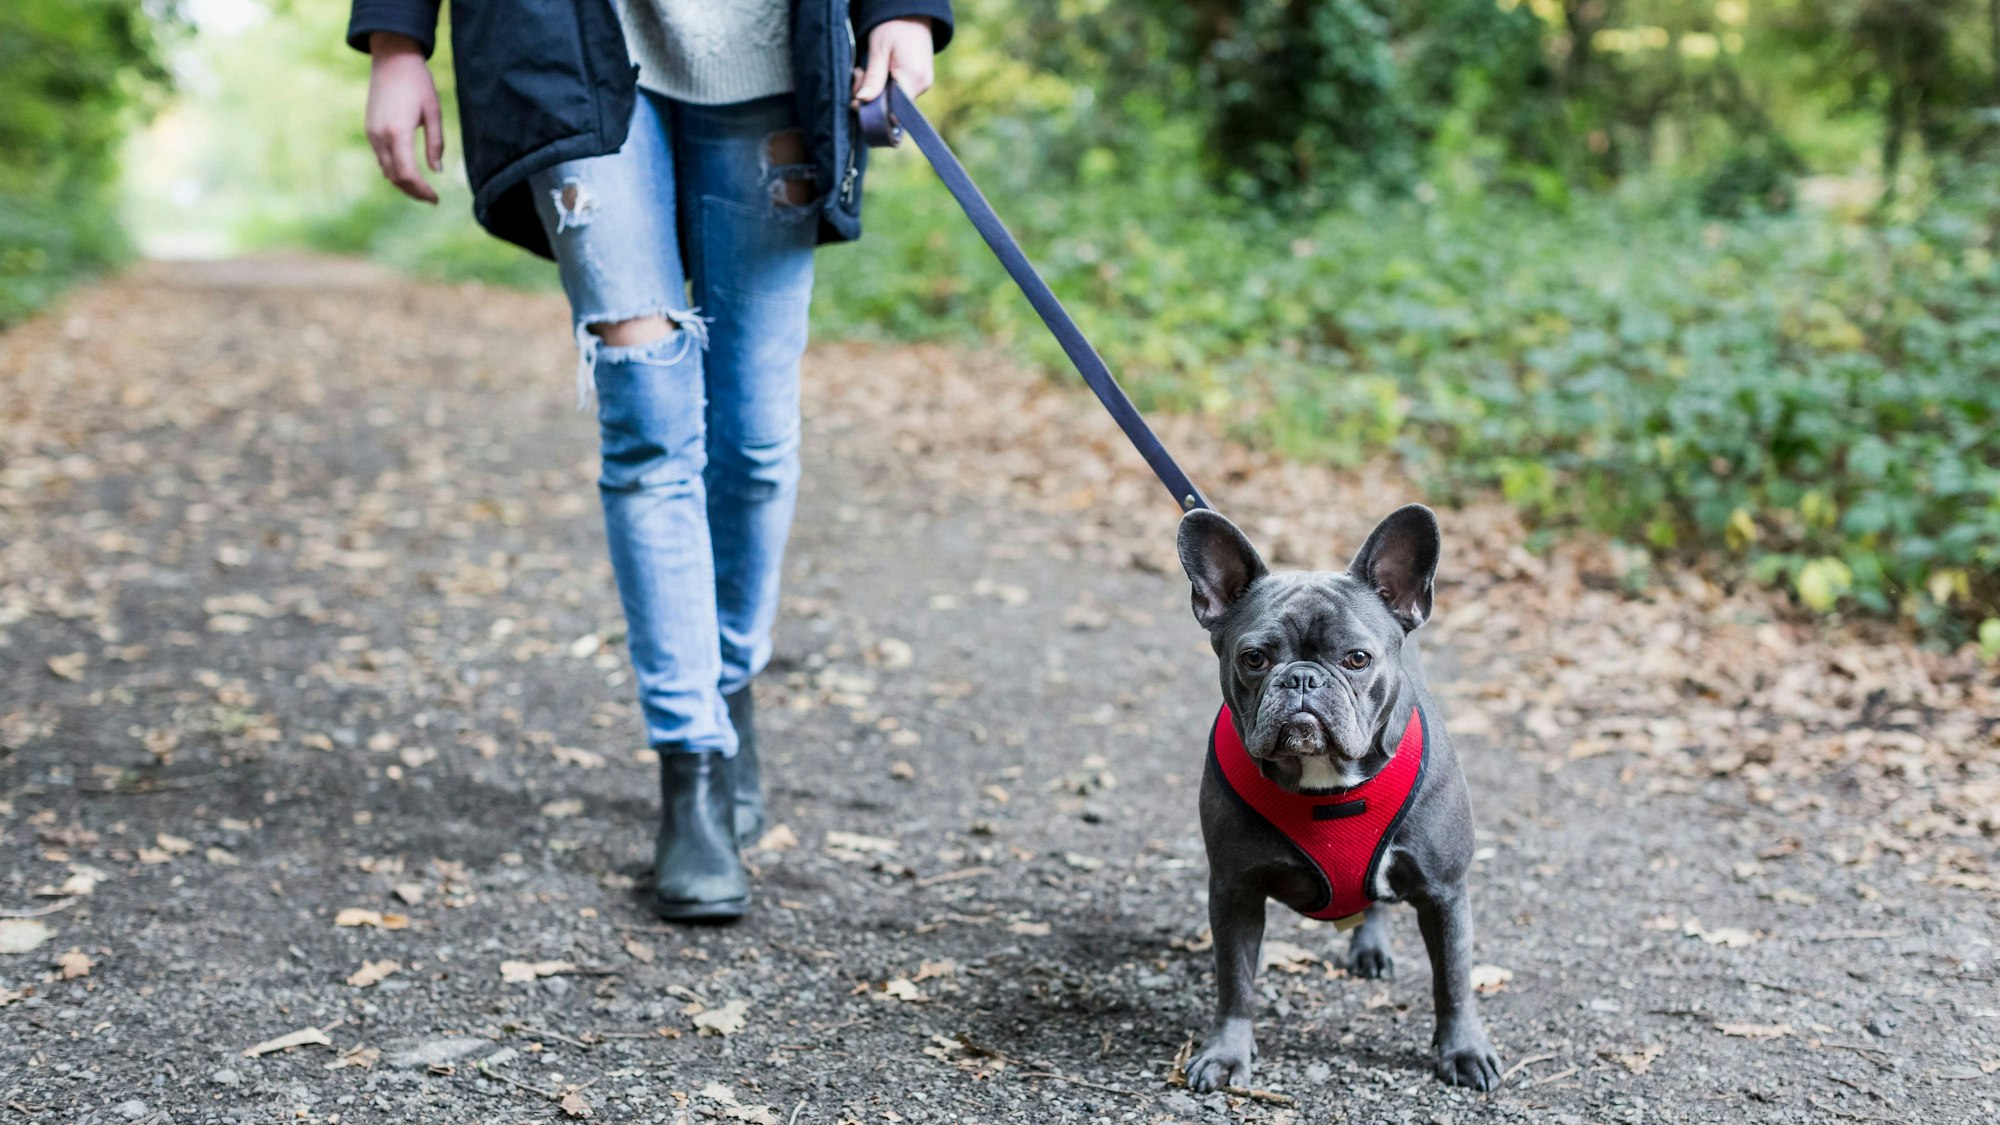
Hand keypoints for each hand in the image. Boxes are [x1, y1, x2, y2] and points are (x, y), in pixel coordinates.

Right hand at [365, 32, 443, 203]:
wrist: (392, 59)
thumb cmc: (418, 83)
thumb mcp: (434, 112)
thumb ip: (436, 143)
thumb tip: (436, 171)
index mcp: (398, 132)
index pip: (408, 174)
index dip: (422, 191)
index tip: (436, 199)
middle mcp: (380, 136)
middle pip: (395, 177)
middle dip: (413, 191)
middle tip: (431, 199)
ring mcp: (371, 133)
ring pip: (386, 170)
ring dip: (403, 183)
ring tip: (421, 189)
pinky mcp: (369, 129)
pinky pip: (381, 158)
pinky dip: (394, 170)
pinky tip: (408, 172)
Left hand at [851, 18, 935, 106]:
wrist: (911, 14)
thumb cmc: (893, 27)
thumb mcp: (878, 50)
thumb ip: (872, 77)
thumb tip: (862, 100)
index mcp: (913, 78)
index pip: (891, 109)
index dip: (872, 107)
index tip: (856, 97)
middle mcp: (922, 86)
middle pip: (891, 106)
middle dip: (870, 96)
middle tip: (859, 73)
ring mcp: (922, 85)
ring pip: (893, 100)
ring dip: (876, 90)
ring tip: (866, 69)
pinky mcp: (920, 82)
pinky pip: (898, 93)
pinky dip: (884, 86)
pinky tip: (878, 71)